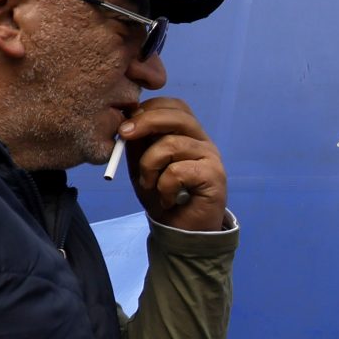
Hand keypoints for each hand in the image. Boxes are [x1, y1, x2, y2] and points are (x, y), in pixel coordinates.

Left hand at [119, 97, 228, 231]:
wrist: (181, 232)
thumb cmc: (163, 196)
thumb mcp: (142, 165)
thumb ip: (137, 143)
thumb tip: (125, 122)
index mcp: (187, 134)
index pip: (173, 106)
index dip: (148, 109)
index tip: (125, 127)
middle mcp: (203, 141)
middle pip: (177, 115)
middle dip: (145, 122)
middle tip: (124, 136)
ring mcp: (211, 157)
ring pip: (173, 144)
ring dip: (149, 167)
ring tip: (150, 186)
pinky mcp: (215, 176)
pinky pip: (178, 171)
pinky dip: (164, 187)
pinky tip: (167, 200)